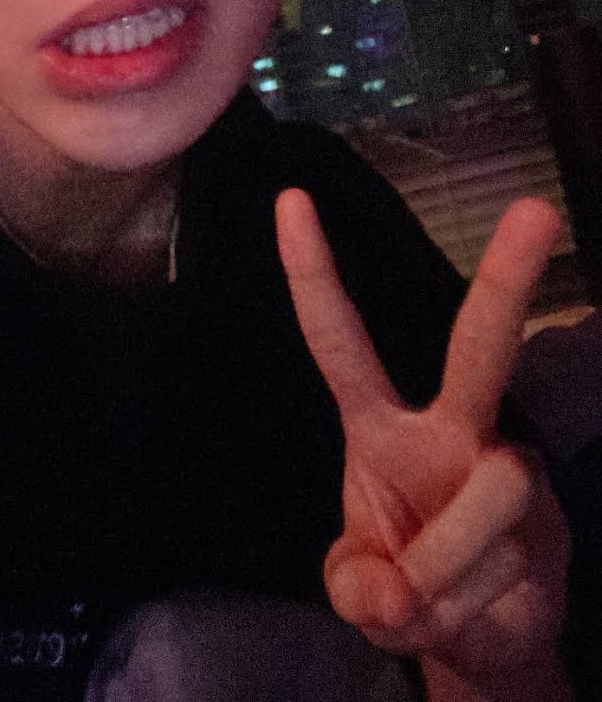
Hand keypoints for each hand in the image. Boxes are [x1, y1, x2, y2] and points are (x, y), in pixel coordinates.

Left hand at [275, 190, 571, 699]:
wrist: (480, 640)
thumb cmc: (400, 587)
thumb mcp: (358, 593)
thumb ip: (359, 589)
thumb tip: (395, 598)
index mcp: (378, 423)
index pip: (339, 338)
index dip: (314, 273)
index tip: (290, 199)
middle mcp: (452, 426)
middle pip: (479, 345)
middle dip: (508, 279)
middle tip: (538, 209)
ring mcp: (507, 463)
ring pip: (491, 489)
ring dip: (449, 567)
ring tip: (433, 599)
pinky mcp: (549, 511)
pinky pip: (510, 552)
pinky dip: (473, 603)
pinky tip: (475, 609)